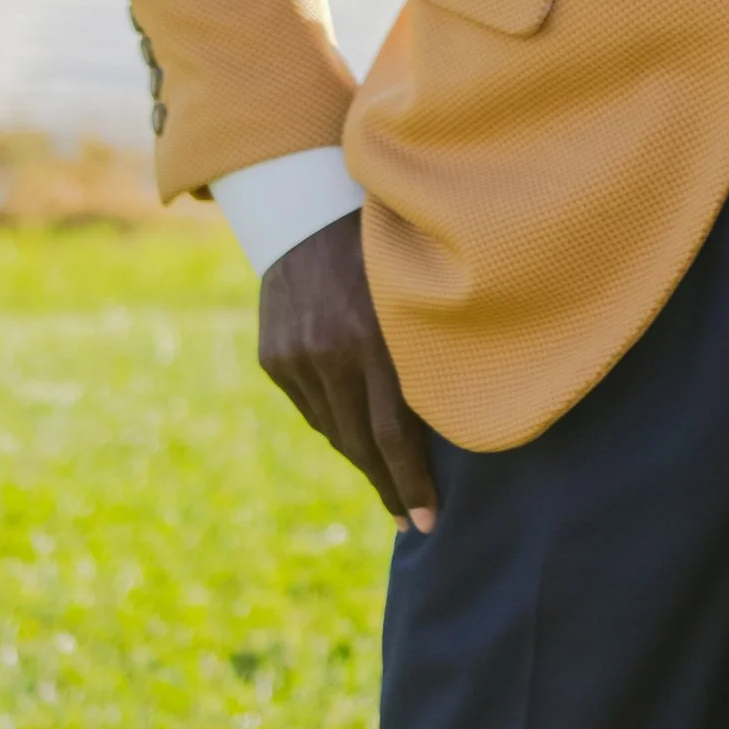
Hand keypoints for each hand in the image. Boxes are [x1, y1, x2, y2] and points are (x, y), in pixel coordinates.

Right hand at [257, 209, 438, 529]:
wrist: (310, 205)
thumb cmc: (388, 245)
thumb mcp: (416, 291)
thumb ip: (428, 349)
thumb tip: (455, 416)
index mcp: (370, 340)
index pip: (393, 435)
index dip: (412, 483)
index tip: (429, 522)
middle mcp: (328, 355)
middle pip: (362, 445)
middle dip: (391, 488)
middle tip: (413, 522)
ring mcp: (295, 359)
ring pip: (335, 431)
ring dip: (364, 458)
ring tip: (392, 482)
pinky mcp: (274, 358)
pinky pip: (312, 408)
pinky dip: (337, 423)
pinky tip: (358, 433)